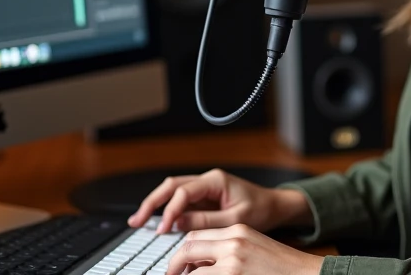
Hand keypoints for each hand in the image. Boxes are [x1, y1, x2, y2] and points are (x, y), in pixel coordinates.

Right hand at [128, 168, 312, 233]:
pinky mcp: (204, 198)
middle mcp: (207, 180)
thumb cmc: (260, 210)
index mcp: (216, 180)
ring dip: (156, 204)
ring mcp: (205, 188)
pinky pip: (181, 201)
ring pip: (173, 191)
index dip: (170, 211)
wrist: (274, 206)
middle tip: (137, 220)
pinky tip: (157, 221)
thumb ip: (207, 221)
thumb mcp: (235, 218)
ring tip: (139, 220)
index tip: (162, 229)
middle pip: (172, 186)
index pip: (184, 192)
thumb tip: (179, 223)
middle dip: (152, 202)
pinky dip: (167, 210)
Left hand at [167, 224, 324, 274]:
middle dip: (175, 265)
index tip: (179, 266)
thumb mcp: (254, 248)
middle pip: (189, 246)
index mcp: (238, 230)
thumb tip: (200, 265)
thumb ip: (229, 251)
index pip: (198, 236)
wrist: (306, 273)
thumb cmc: (283, 267)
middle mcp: (234, 241)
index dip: (183, 252)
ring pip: (191, 270)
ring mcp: (233, 260)